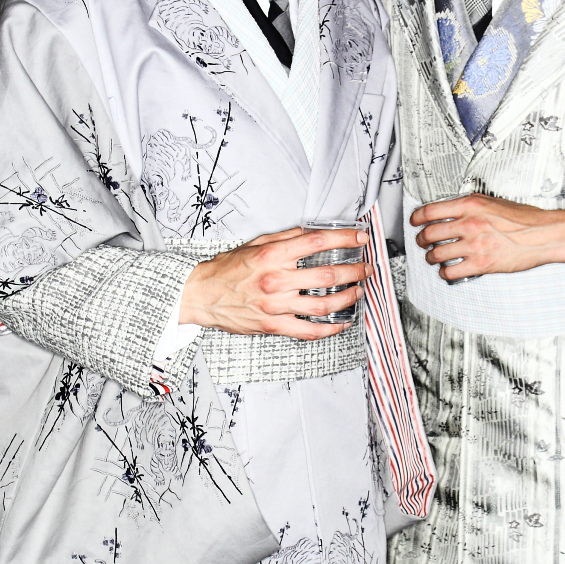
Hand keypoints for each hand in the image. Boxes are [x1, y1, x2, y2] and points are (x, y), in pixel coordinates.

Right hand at [179, 227, 368, 336]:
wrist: (200, 295)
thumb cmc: (224, 270)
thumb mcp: (254, 245)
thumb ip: (284, 239)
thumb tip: (310, 233)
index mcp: (272, 256)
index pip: (317, 242)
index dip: (344, 239)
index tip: (359, 239)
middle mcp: (276, 280)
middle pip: (326, 274)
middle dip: (353, 270)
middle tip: (364, 268)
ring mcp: (275, 305)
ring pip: (322, 304)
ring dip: (347, 298)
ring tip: (357, 291)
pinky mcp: (272, 325)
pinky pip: (307, 330)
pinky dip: (329, 328)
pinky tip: (341, 323)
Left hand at [411, 194, 564, 280]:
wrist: (543, 234)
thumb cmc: (524, 219)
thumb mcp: (494, 201)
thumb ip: (471, 205)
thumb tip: (452, 209)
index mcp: (470, 206)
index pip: (430, 211)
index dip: (417, 218)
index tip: (415, 222)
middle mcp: (469, 224)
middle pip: (430, 233)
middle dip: (422, 240)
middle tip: (423, 242)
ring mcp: (474, 245)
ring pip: (437, 254)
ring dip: (431, 258)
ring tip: (434, 258)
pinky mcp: (481, 264)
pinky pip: (451, 272)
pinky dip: (445, 273)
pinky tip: (447, 271)